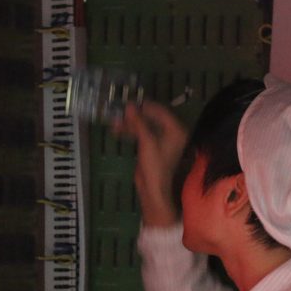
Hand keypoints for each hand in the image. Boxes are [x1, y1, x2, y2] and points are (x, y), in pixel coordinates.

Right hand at [113, 102, 187, 227]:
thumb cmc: (155, 165)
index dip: (145, 106)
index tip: (130, 102)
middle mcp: (170, 133)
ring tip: (115, 123)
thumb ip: (138, 122)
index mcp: (175, 130)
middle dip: (134, 116)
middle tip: (119, 113)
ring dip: (130, 124)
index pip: (160, 111)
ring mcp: (160, 141)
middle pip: (151, 118)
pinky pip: (141, 134)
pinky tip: (118, 131)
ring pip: (144, 126)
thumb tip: (129, 106)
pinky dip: (130, 132)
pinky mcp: (151, 148)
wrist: (152, 188)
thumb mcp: (147, 141)